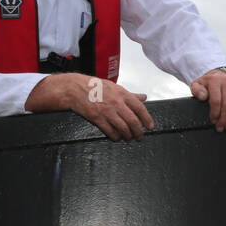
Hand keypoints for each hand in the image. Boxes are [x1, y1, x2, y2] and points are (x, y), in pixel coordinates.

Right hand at [26, 73, 153, 140]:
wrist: (75, 88)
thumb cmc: (95, 87)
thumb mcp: (115, 87)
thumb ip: (130, 94)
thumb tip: (143, 97)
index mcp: (122, 94)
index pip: (139, 108)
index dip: (147, 119)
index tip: (150, 126)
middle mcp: (116, 103)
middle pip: (132, 121)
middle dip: (138, 131)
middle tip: (140, 136)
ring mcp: (106, 111)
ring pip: (123, 128)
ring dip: (128, 135)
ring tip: (129, 138)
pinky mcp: (97, 118)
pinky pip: (110, 131)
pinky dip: (115, 137)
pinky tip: (117, 138)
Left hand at [191, 68, 225, 131]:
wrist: (219, 76)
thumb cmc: (208, 83)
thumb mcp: (197, 85)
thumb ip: (197, 90)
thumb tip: (202, 96)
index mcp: (215, 80)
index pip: (216, 100)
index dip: (215, 113)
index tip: (214, 121)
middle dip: (224, 118)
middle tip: (221, 127)